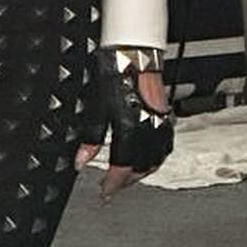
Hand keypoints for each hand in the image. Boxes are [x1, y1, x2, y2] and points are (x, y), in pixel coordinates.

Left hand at [74, 54, 173, 201]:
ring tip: (127, 176)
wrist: (134, 53)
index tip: (104, 192)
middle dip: (125, 181)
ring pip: (155, 161)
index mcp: (130, 131)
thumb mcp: (96, 107)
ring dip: (141, 173)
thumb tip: (80, 161)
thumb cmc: (115, 74)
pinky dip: (155, 158)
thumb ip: (90, 139)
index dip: (112, 185)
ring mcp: (159, 126)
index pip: (122, 170)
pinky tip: (148, 156)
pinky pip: (164, 148)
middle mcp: (148, 131)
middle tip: (112, 186)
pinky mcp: (165, 118)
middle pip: (140, 169)